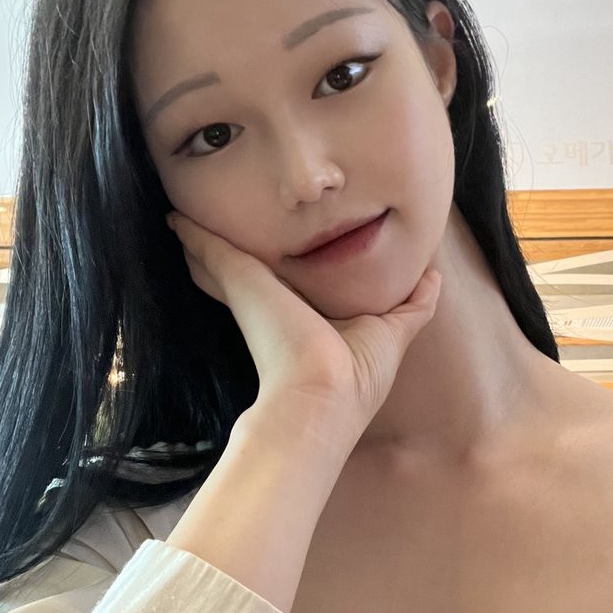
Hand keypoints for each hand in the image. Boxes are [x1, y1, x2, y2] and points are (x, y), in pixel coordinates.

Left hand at [165, 210, 441, 444]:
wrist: (316, 390)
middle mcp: (332, 317)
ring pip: (384, 292)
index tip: (301, 227)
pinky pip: (418, 306)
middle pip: (346, 281)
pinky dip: (427, 292)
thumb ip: (213, 252)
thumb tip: (176, 222)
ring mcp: (368, 326)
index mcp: (295, 304)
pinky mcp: (397, 331)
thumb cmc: (276, 339)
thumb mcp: (238, 280)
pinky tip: (436, 274)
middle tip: (365, 228)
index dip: (299, 252)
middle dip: (353, 260)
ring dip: (394, 274)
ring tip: (409, 246)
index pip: (296, 273)